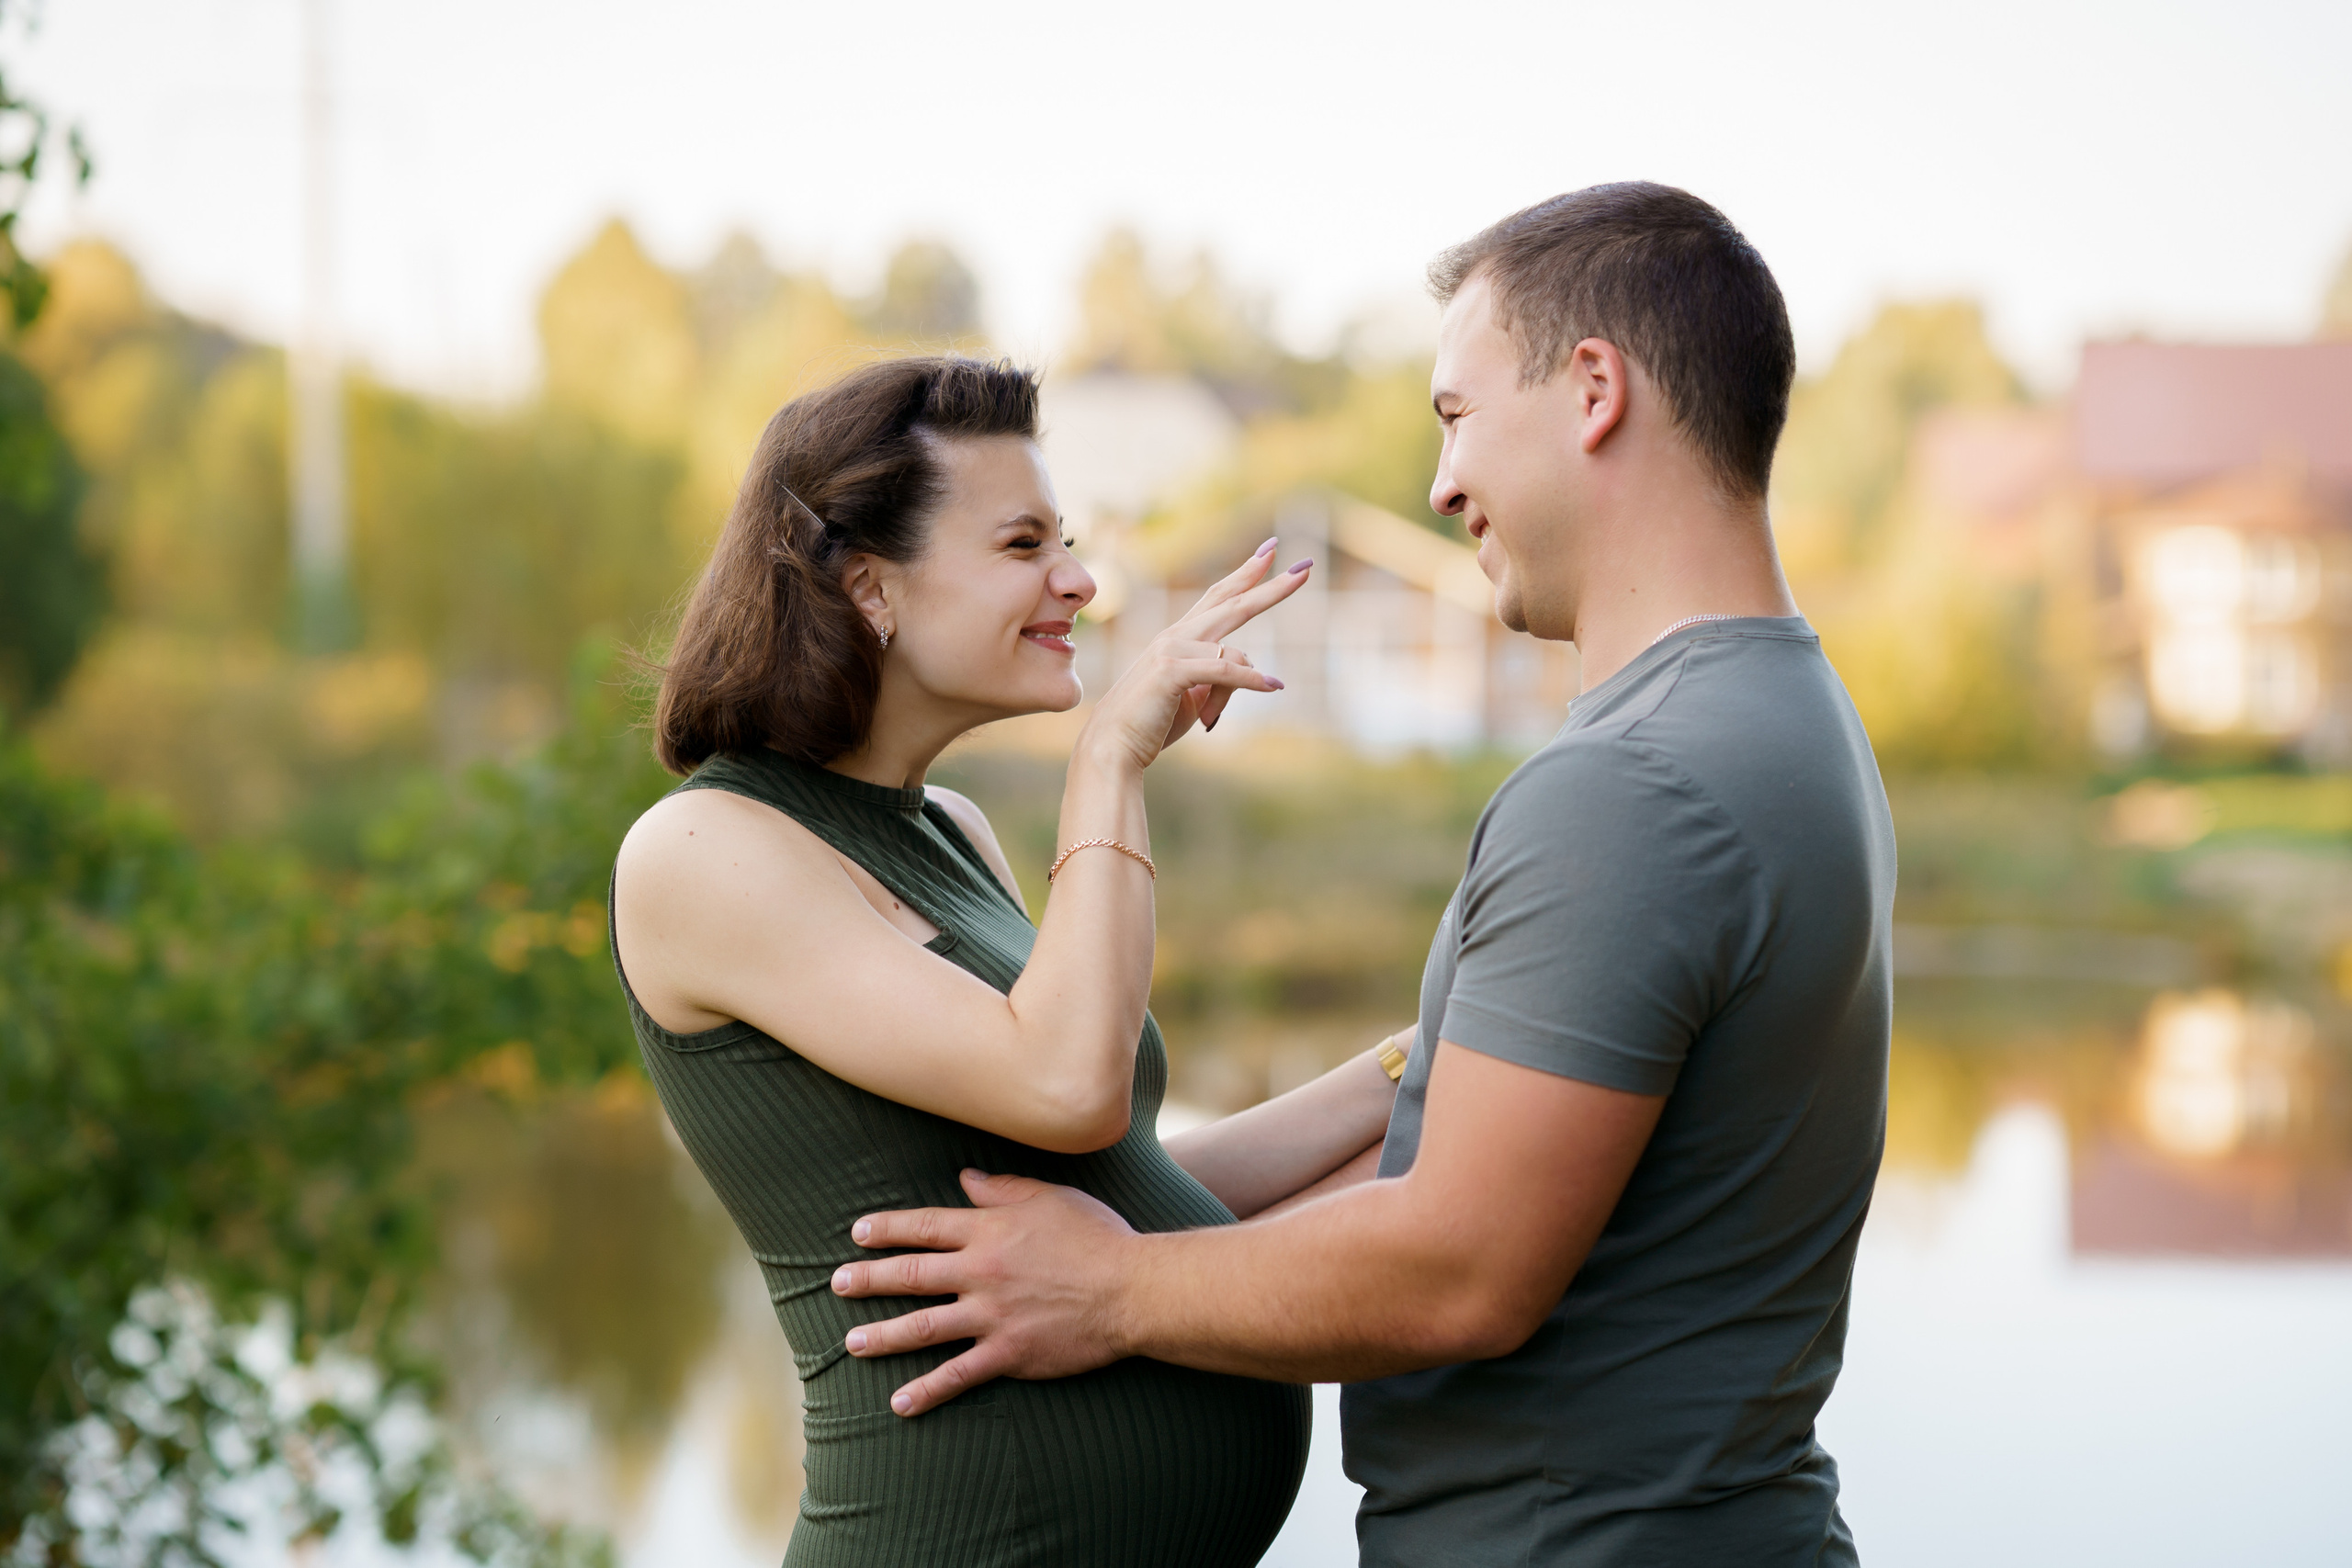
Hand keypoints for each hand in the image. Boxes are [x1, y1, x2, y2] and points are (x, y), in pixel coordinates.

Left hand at [830, 1169, 1137, 1415]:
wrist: (1133, 1289)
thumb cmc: (1098, 1237)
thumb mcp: (1051, 1198)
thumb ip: (1004, 1189)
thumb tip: (966, 1179)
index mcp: (990, 1230)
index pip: (925, 1226)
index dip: (888, 1229)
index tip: (859, 1233)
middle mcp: (982, 1271)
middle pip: (911, 1274)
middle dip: (869, 1279)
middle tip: (838, 1283)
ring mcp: (992, 1315)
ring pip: (922, 1327)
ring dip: (882, 1336)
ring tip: (853, 1342)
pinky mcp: (1009, 1352)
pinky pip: (958, 1374)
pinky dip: (927, 1391)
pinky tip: (900, 1402)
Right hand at [1079, 539, 1312, 772]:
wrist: (1113, 746)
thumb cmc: (1153, 723)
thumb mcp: (1197, 698)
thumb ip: (1224, 679)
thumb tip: (1257, 674)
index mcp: (1179, 636)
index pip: (1218, 597)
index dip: (1245, 574)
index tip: (1269, 552)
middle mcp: (1175, 634)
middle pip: (1232, 602)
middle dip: (1270, 585)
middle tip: (1304, 567)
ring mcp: (1170, 648)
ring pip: (1234, 654)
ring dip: (1240, 687)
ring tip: (1220, 714)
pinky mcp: (1171, 669)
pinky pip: (1227, 670)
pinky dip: (1252, 680)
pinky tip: (1272, 687)